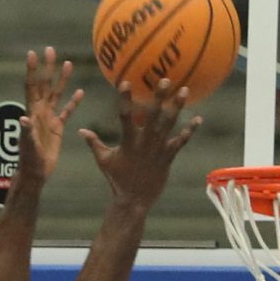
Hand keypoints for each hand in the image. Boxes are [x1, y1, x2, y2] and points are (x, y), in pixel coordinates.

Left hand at [17, 47, 81, 186]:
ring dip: (62, 80)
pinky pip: (67, 111)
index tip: (32, 54)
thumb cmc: (30, 159)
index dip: (32, 71)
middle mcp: (40, 111)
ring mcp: (49, 118)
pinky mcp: (58, 128)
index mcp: (32, 112)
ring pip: (57, 94)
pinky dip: (73, 102)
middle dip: (47, 68)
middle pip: (44, 85)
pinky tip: (81, 92)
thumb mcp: (28, 145)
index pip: (31, 87)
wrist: (36, 171)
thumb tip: (23, 118)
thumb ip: (27, 131)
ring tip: (68, 64)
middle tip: (50, 50)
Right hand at [82, 77, 201, 206]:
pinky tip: (198, 118)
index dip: (125, 99)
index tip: (126, 82)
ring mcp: (158, 149)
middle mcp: (145, 143)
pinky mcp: (168, 157)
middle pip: (153, 116)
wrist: (134, 200)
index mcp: (128, 141)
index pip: (125, 116)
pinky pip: (181, 142)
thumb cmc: (117, 180)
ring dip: (177, 107)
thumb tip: (80, 131)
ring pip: (170, 124)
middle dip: (159, 97)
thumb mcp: (103, 161)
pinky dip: (190, 130)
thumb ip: (94, 143)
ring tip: (185, 90)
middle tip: (166, 79)